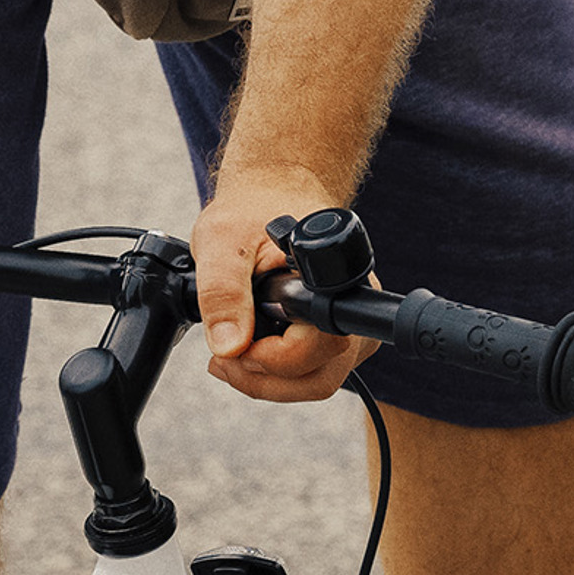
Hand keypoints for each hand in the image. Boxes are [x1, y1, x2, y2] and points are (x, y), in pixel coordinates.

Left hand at [190, 164, 375, 404]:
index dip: (275, 358)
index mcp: (332, 279)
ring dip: (268, 381)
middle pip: (322, 375)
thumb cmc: (250, 210)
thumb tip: (228, 346)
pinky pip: (312, 373)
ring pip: (318, 381)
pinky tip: (244, 352)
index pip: (320, 345)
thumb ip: (222, 292)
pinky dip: (275, 373)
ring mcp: (348, 326)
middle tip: (222, 359)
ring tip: (227, 358)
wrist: (271, 193)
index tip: (236, 348)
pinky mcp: (334, 337)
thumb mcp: (220, 240)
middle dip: (265, 378)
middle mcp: (353, 306)